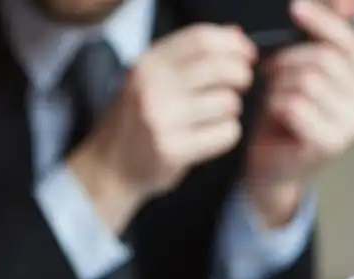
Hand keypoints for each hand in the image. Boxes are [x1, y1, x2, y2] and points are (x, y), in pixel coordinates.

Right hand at [69, 24, 255, 232]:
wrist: (107, 168)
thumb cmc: (134, 122)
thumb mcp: (149, 80)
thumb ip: (187, 56)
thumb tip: (235, 35)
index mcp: (146, 65)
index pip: (201, 39)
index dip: (233, 45)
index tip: (245, 55)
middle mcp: (150, 88)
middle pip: (220, 67)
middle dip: (241, 75)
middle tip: (239, 85)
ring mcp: (160, 120)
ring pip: (227, 102)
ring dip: (231, 109)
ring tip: (214, 116)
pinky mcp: (172, 150)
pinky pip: (226, 134)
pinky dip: (226, 135)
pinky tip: (209, 137)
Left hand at [246, 0, 353, 226]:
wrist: (272, 167)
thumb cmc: (282, 118)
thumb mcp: (299, 73)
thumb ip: (317, 41)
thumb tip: (344, 2)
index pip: (348, 42)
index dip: (322, 22)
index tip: (296, 7)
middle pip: (323, 59)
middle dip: (287, 61)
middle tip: (268, 73)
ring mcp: (352, 124)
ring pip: (306, 80)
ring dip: (278, 85)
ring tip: (273, 97)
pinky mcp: (330, 142)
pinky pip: (294, 104)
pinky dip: (275, 105)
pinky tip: (273, 115)